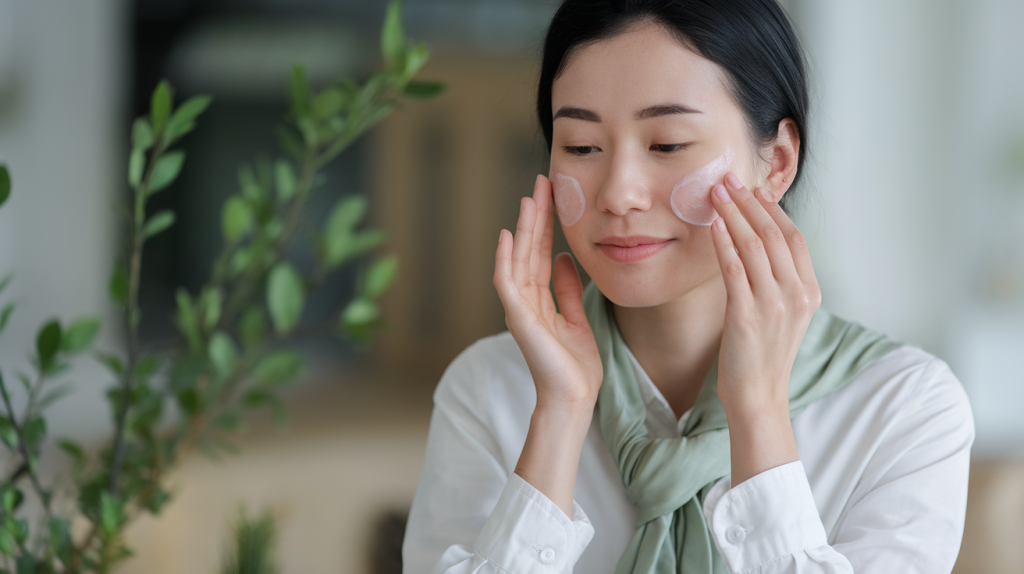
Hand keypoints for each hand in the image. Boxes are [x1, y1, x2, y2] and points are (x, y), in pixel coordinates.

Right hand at [493, 175, 602, 412]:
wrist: (574, 398)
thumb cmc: (575, 367)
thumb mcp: (576, 318)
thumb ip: (568, 289)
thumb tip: (565, 259)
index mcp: (540, 301)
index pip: (541, 254)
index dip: (546, 225)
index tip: (554, 196)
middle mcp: (526, 301)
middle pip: (528, 250)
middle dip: (536, 216)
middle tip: (542, 183)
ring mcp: (520, 309)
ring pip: (518, 260)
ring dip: (523, 228)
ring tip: (529, 199)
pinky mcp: (518, 320)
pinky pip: (507, 284)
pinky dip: (505, 260)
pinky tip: (508, 236)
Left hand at [709, 173, 820, 483]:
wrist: (759, 398)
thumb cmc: (763, 356)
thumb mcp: (782, 315)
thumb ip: (777, 282)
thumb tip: (756, 247)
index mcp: (809, 292)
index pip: (793, 238)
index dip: (772, 210)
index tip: (752, 189)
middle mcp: (797, 294)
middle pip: (774, 234)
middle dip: (749, 202)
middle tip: (728, 179)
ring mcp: (774, 305)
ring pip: (755, 246)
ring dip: (734, 214)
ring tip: (716, 193)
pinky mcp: (747, 316)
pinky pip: (735, 269)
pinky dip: (724, 243)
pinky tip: (713, 225)